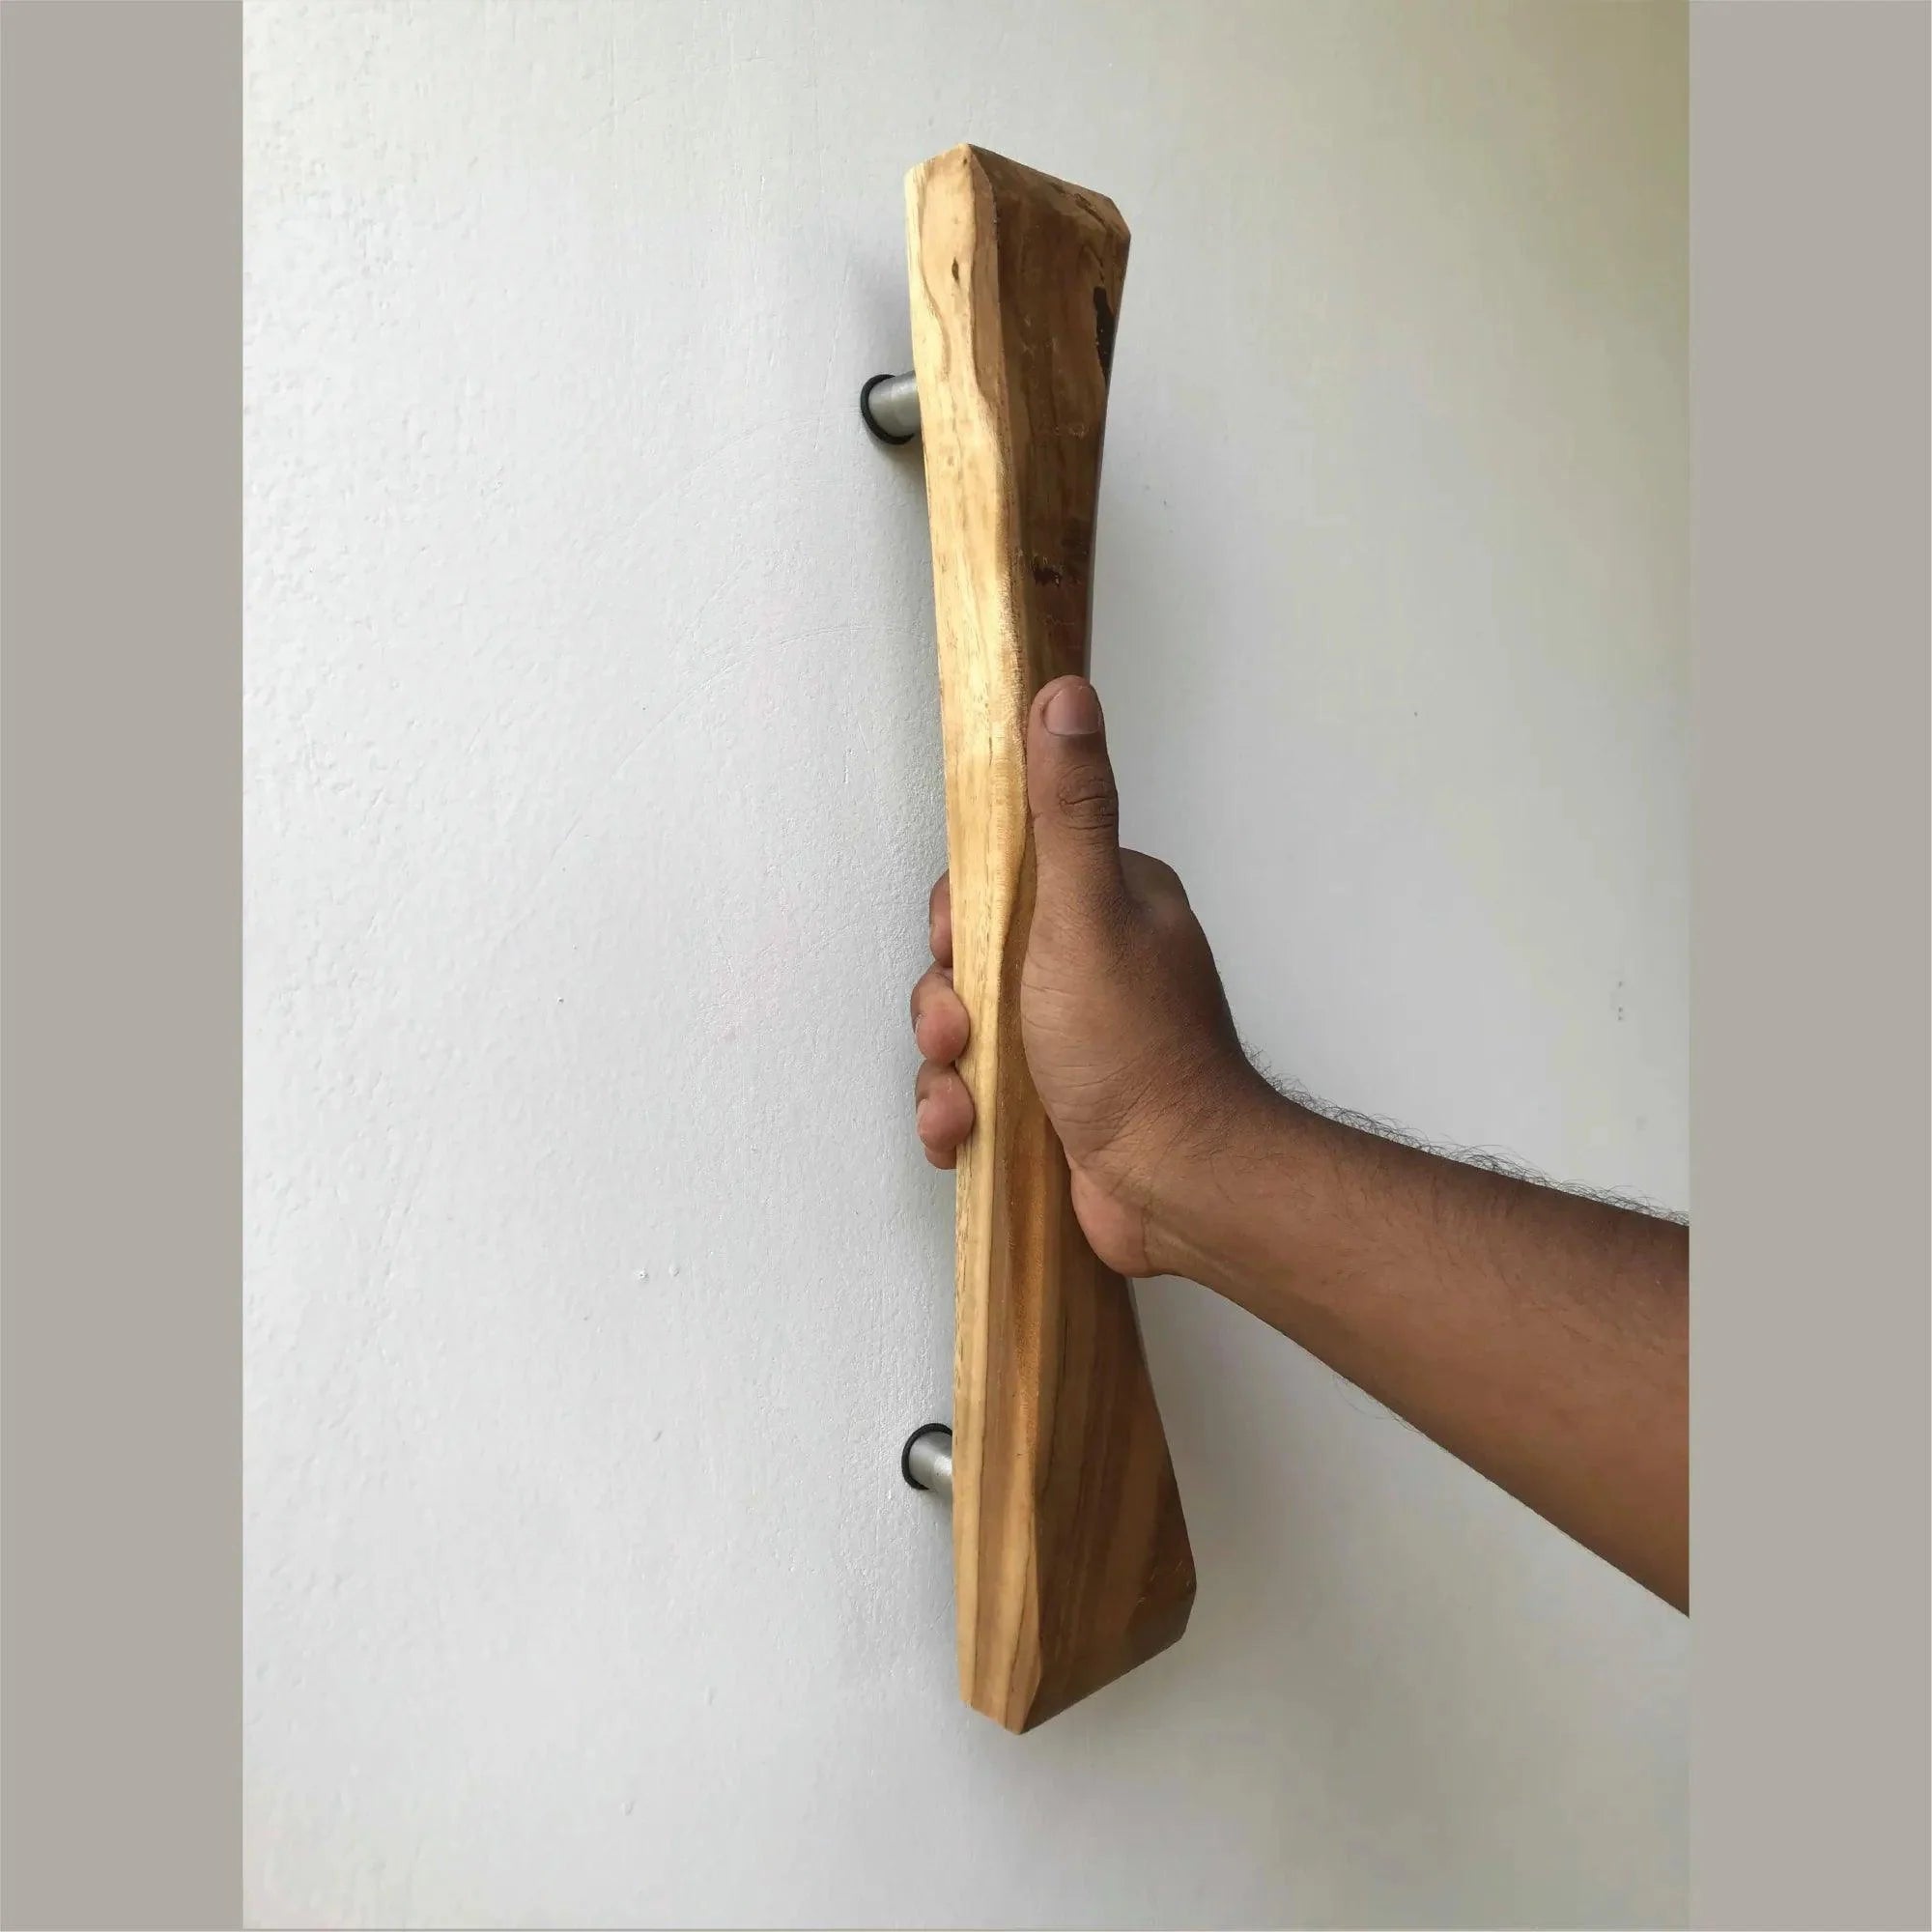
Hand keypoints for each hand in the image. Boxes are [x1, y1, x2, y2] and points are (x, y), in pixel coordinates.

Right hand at [909, 675, 1263, 1277]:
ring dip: (946, 1069)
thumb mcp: (1084, 911)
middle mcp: (1090, 961)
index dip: (959, 916)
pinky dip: (959, 1113)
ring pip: (962, 1030)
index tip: (961, 949)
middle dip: (945, 1004)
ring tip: (968, 1100)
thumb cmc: (1136, 1054)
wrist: (1173, 1186)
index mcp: (1107, 902)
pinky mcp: (1053, 1099)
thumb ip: (1068, 808)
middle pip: (967, 957)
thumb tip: (1064, 696)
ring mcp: (1070, 1034)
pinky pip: (974, 1090)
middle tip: (964, 1033)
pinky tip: (967, 1134)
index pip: (997, 877)